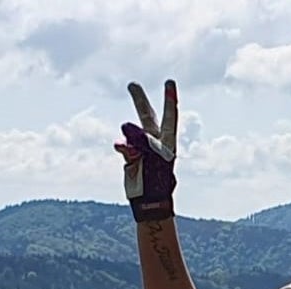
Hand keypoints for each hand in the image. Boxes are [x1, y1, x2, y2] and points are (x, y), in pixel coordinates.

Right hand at [115, 80, 178, 221]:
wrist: (149, 203)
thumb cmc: (157, 183)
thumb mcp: (153, 160)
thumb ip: (141, 141)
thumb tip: (125, 127)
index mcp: (167, 142)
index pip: (169, 117)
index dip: (169, 99)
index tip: (169, 82)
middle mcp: (155, 143)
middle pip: (146, 117)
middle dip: (139, 101)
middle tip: (131, 85)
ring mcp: (141, 149)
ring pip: (132, 133)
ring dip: (130, 137)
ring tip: (137, 155)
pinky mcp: (130, 157)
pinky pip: (122, 146)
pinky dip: (121, 148)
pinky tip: (123, 152)